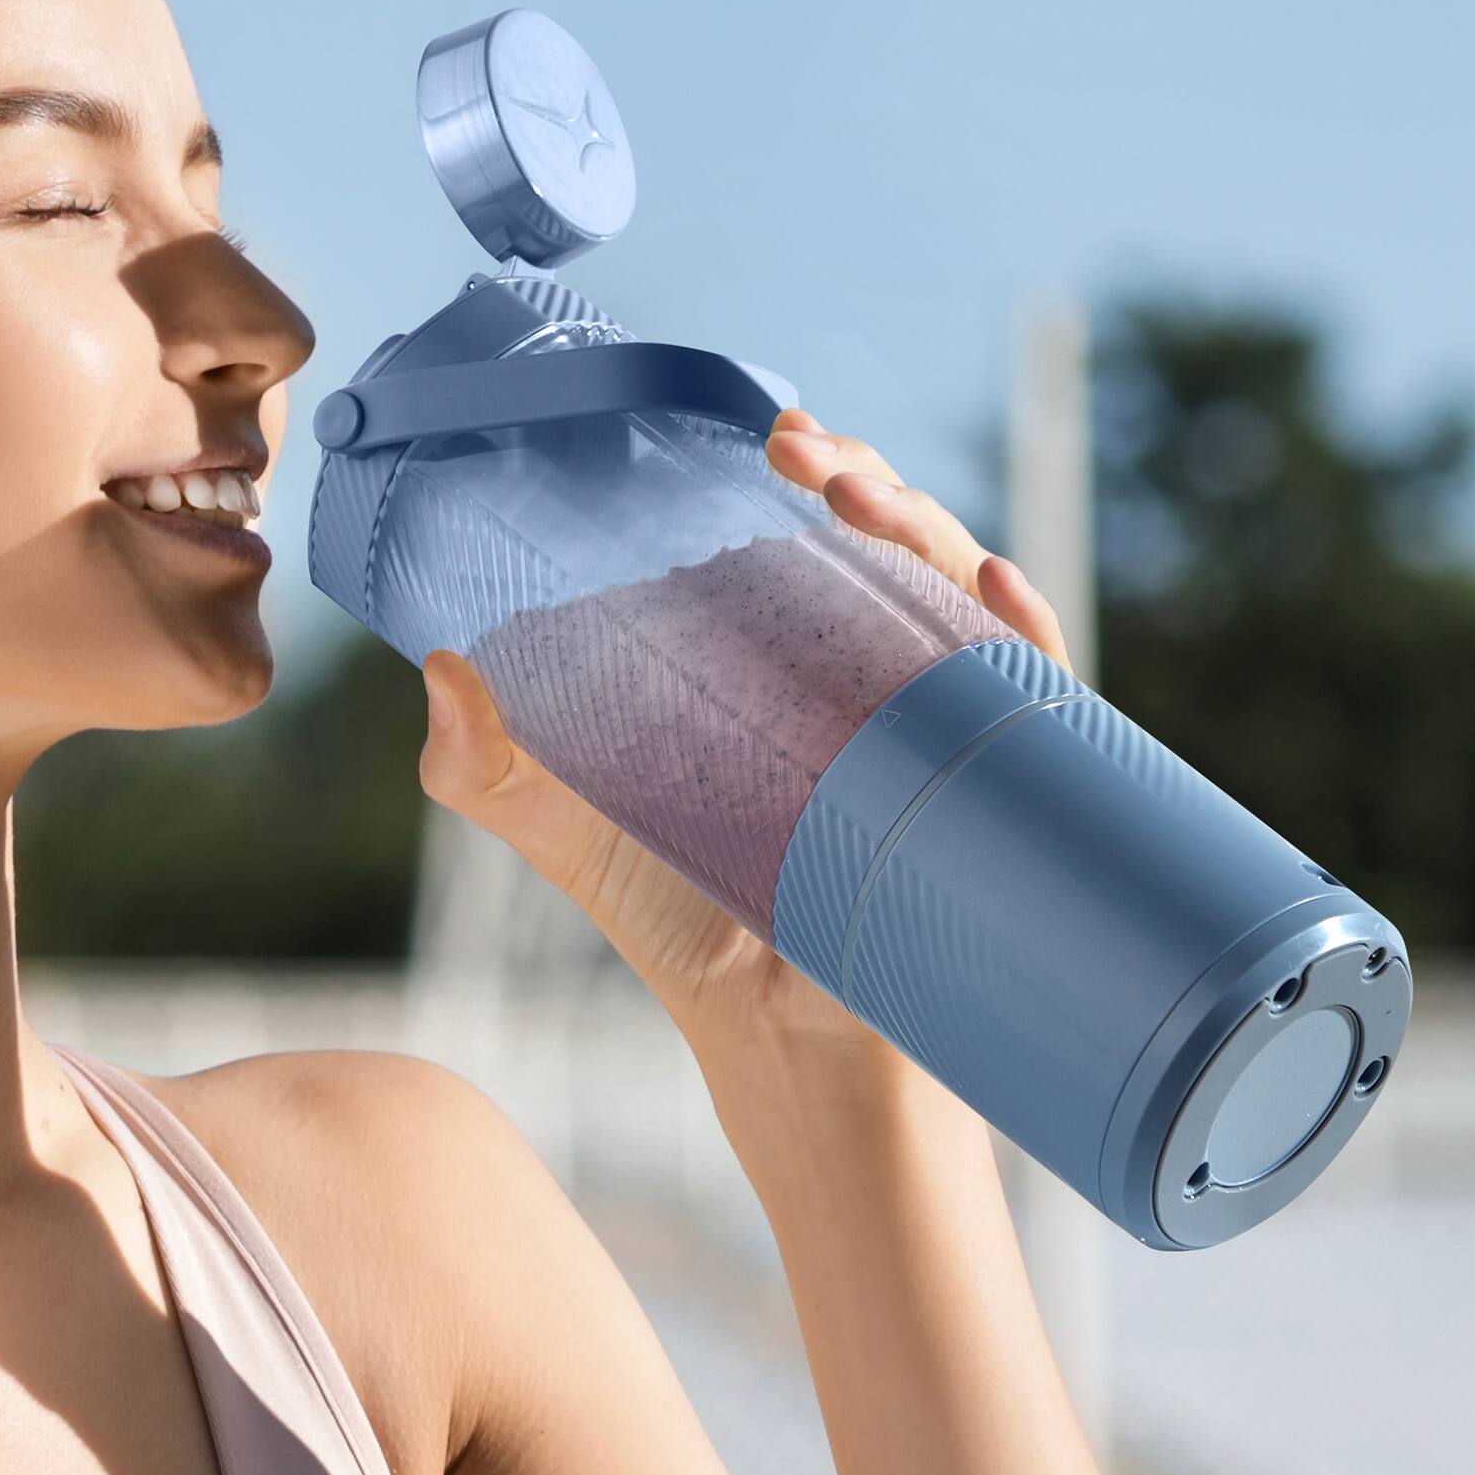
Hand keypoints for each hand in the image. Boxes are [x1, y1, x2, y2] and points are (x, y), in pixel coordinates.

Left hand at [414, 405, 1071, 1050]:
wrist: (773, 1043)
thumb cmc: (683, 923)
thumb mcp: (571, 836)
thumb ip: (490, 765)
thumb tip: (440, 672)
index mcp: (782, 654)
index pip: (809, 528)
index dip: (806, 466)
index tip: (766, 432)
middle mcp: (868, 670)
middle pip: (887, 538)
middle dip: (856, 474)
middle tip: (794, 451)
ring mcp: (936, 720)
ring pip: (957, 589)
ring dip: (920, 526)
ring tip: (850, 497)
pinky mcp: (987, 785)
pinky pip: (1033, 695)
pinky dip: (1022, 635)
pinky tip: (990, 591)